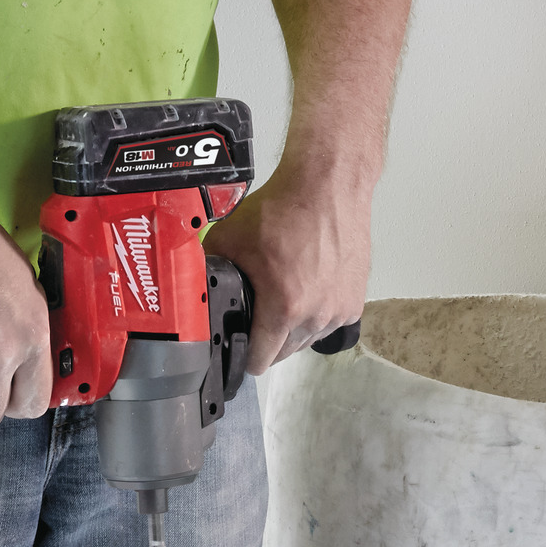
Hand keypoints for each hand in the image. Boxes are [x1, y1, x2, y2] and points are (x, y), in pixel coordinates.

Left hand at [204, 151, 374, 366]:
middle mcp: (316, 316)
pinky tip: (307, 290)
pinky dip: (316, 315)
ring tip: (283, 299)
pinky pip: (329, 323)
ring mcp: (339, 310)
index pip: (260, 360)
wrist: (329, 186)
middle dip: (268, 342)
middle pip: (284, 353)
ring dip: (293, 330)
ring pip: (307, 340)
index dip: (244, 357)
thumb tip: (190, 287)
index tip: (239, 350)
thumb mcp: (230, 238)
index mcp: (284, 308)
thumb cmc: (284, 208)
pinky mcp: (354, 300)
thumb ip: (208, 269)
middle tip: (258, 318)